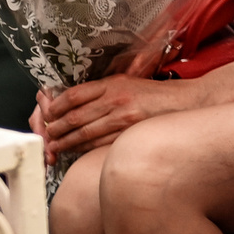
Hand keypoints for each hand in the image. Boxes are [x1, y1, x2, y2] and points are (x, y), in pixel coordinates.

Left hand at [34, 73, 209, 163]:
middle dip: (56, 127)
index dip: (56, 106)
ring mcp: (123, 118)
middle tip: (46, 134)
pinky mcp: (130, 134)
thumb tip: (77, 100)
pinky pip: (100, 144)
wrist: (188, 103)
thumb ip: (105, 89)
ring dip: (66, 141)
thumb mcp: (129, 82)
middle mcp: (116, 99)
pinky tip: (75, 151)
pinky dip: (83, 148)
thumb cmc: (158, 95)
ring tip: (54, 146)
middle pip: (75, 115)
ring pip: (84, 132)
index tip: (47, 114)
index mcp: (113, 84)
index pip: (74, 94)